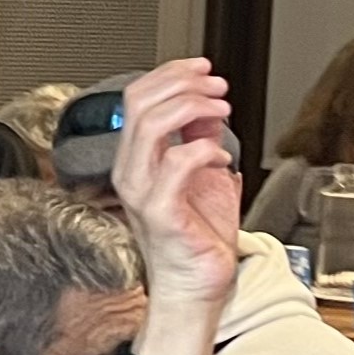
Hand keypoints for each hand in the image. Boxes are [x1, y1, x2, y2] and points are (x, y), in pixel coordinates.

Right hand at [110, 60, 239, 306]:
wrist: (195, 286)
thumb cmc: (196, 237)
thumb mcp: (204, 172)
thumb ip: (200, 137)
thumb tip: (208, 106)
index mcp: (137, 158)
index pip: (138, 98)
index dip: (171, 73)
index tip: (204, 68)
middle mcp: (132, 172)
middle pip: (141, 103)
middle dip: (185, 83)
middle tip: (217, 87)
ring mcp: (142, 192)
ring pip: (151, 125)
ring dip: (194, 107)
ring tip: (221, 111)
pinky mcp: (161, 213)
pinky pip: (178, 164)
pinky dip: (204, 150)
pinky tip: (220, 157)